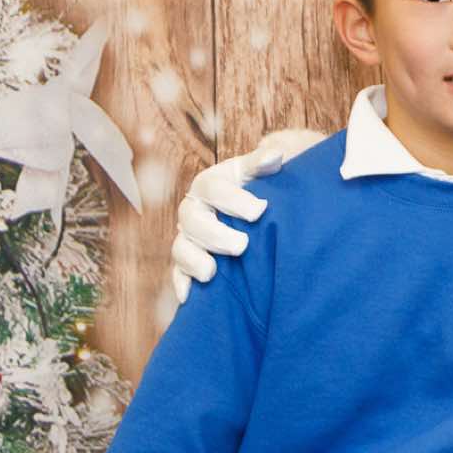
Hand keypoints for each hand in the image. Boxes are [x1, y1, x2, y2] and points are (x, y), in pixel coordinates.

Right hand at [168, 128, 322, 303]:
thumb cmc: (258, 190)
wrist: (255, 215)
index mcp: (210, 184)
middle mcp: (194, 209)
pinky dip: (182, 284)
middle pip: (193, 220)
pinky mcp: (187, 262)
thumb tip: (274, 156)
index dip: (234, 199)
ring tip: (211, 273)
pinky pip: (178, 273)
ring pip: (181, 248)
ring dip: (194, 260)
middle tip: (242, 246)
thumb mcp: (261, 173)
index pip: (213, 188)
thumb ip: (264, 164)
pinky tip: (189, 296)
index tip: (260, 211)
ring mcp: (189, 237)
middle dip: (215, 234)